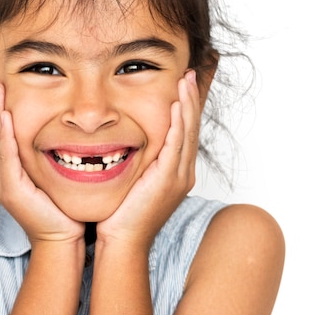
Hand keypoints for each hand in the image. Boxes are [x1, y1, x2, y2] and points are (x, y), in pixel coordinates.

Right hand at [0, 72, 84, 244]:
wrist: (62, 237)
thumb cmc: (60, 205)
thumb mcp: (49, 169)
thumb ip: (46, 148)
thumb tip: (59, 122)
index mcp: (6, 166)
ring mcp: (1, 181)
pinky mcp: (10, 190)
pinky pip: (5, 156)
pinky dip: (3, 134)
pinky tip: (3, 114)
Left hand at [96, 70, 200, 250]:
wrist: (122, 241)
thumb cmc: (122, 214)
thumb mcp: (132, 181)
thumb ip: (137, 161)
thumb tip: (125, 141)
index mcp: (175, 172)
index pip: (185, 132)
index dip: (187, 108)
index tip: (186, 85)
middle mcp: (182, 172)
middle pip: (192, 128)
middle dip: (192, 99)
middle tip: (192, 73)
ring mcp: (178, 176)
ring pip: (188, 132)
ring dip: (188, 104)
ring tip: (187, 79)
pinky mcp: (169, 179)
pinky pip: (177, 145)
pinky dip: (179, 123)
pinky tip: (177, 104)